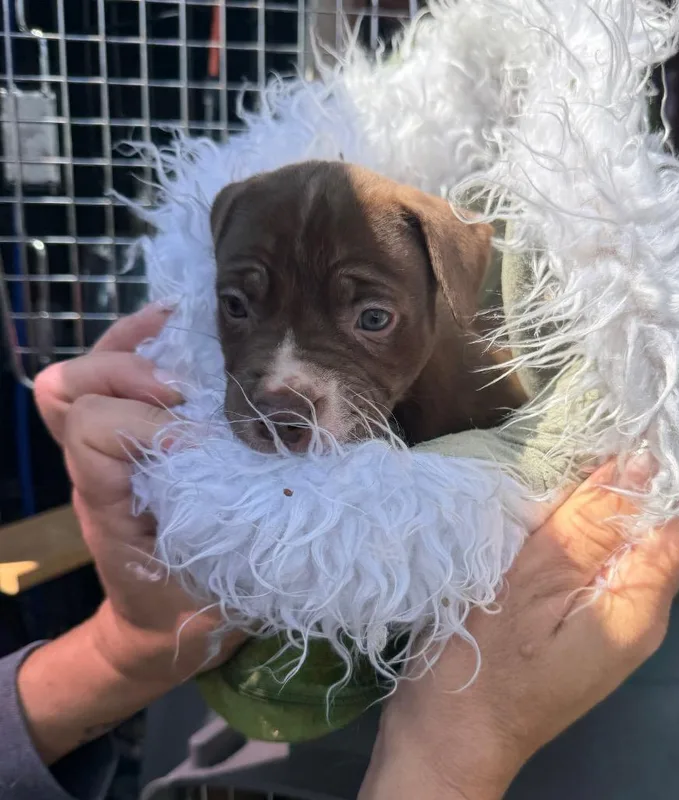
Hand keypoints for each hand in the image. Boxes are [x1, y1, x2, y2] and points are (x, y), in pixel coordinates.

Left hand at [18, 304, 243, 764]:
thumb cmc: (193, 607)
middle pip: (70, 391)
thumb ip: (243, 534)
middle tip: (182, 386)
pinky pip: (110, 380)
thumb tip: (288, 480)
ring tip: (180, 326)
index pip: (94, 431)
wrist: (162, 627)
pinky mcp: (128, 443)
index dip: (146, 423)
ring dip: (126, 346)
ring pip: (80, 377)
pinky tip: (177, 325)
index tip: (200, 442)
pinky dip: (136, 343)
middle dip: (122, 373)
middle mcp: (98, 470)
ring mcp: (107, 453)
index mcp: (111, 504)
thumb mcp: (219, 582)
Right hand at [361, 424, 678, 799]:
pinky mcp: (585, 614)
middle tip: (677, 399)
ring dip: (650, 481)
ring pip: (642, 536)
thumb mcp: (529, 588)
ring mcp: (613, 616)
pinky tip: (603, 481)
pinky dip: (616, 507)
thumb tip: (643, 465)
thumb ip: (586, 526)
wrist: (449, 736)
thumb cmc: (479, 666)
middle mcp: (638, 610)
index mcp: (635, 605)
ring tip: (651, 424)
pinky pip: (613, 549)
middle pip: (670, 526)